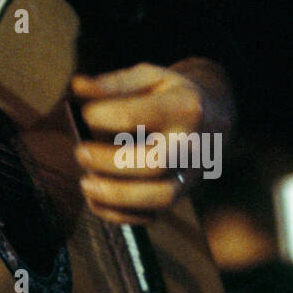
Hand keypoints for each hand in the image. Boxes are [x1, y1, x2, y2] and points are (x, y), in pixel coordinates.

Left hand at [70, 60, 224, 224]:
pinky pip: (154, 215)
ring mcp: (189, 174)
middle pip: (154, 163)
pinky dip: (121, 215)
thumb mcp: (148, 77)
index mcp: (182, 107)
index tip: (84, 113)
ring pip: (159, 197)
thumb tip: (77, 85)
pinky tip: (96, 201)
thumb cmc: (171, 94)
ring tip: (85, 184)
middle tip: (80, 153)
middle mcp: (190, 144)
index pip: (138, 116)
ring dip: (116, 196)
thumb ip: (113, 82)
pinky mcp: (181, 195)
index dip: (104, 116)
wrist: (215, 117)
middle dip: (110, 162)